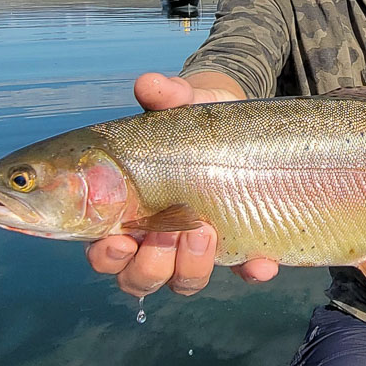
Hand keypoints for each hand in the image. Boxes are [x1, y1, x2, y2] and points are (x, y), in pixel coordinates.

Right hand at [84, 72, 278, 296]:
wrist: (240, 124)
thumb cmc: (194, 118)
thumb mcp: (182, 103)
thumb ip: (165, 95)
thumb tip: (149, 83)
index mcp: (126, 210)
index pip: (104, 250)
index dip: (106, 256)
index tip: (119, 240)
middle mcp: (156, 238)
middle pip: (138, 277)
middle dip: (150, 264)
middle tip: (169, 232)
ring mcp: (197, 247)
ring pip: (182, 282)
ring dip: (191, 267)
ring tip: (206, 231)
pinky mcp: (239, 246)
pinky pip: (242, 272)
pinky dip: (251, 271)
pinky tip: (261, 262)